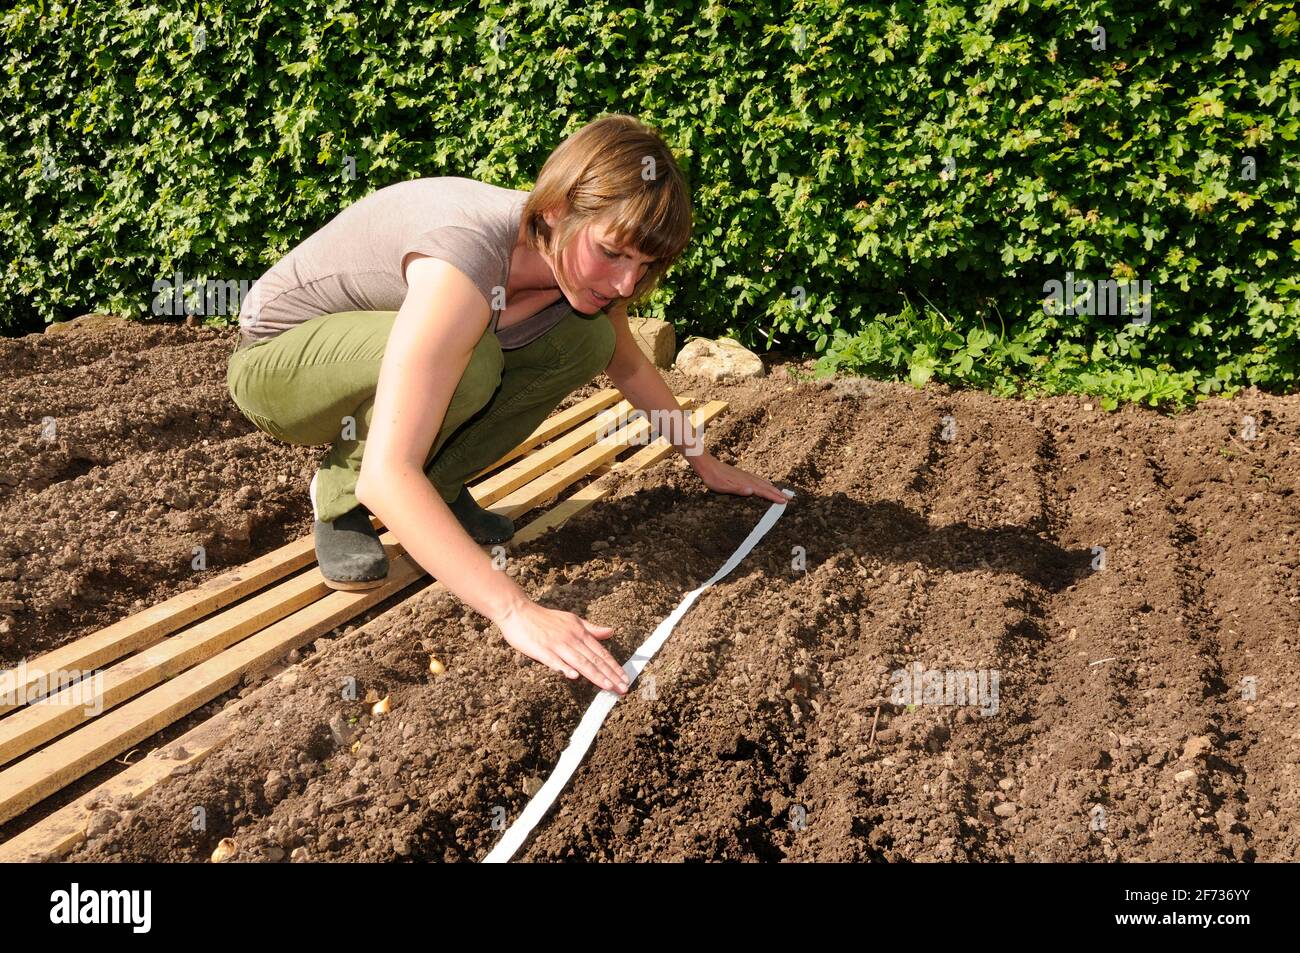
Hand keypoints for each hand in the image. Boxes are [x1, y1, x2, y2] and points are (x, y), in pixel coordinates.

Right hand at [495, 600, 630, 694]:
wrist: (519, 612)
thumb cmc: (545, 618)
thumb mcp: (572, 620)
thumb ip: (591, 629)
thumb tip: (611, 631)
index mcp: (580, 632)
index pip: (601, 652)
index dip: (614, 666)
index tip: (625, 678)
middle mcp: (572, 638)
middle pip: (594, 660)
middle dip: (610, 675)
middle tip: (623, 689)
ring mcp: (557, 644)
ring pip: (580, 662)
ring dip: (595, 675)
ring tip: (608, 686)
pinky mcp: (541, 650)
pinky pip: (555, 661)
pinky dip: (565, 668)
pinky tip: (574, 677)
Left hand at [692, 453, 788, 502]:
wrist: (707, 465)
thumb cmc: (713, 477)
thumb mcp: (723, 486)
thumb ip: (738, 489)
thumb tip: (752, 491)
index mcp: (745, 483)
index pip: (763, 491)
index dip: (774, 497)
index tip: (784, 501)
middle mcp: (747, 478)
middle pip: (766, 487)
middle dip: (778, 493)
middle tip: (789, 498)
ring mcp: (745, 475)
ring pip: (763, 482)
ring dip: (773, 488)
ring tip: (781, 492)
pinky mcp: (741, 474)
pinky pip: (757, 479)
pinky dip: (765, 483)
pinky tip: (764, 484)